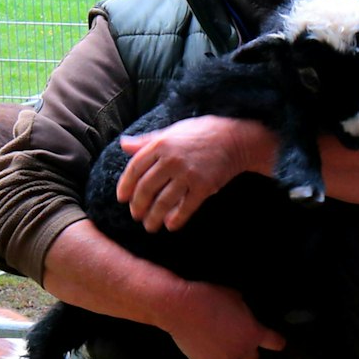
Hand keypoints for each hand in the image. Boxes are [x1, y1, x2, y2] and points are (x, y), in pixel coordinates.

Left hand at [116, 115, 275, 232]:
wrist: (235, 138)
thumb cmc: (201, 133)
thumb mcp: (172, 131)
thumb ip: (147, 140)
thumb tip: (123, 144)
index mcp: (160, 145)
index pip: (135, 169)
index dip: (126, 186)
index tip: (122, 199)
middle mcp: (171, 160)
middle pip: (146, 188)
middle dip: (138, 206)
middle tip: (136, 216)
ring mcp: (188, 174)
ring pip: (163, 202)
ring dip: (154, 217)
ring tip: (150, 226)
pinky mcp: (204, 186)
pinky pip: (186, 207)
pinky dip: (177, 219)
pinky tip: (171, 226)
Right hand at [156, 281, 286, 358]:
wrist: (181, 307)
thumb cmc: (208, 297)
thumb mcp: (235, 296)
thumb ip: (244, 310)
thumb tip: (243, 313)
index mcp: (253, 333)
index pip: (275, 343)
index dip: (277, 342)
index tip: (277, 342)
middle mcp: (243, 350)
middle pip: (253, 357)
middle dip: (248, 348)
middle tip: (238, 338)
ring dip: (233, 356)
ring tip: (222, 344)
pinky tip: (213, 355)